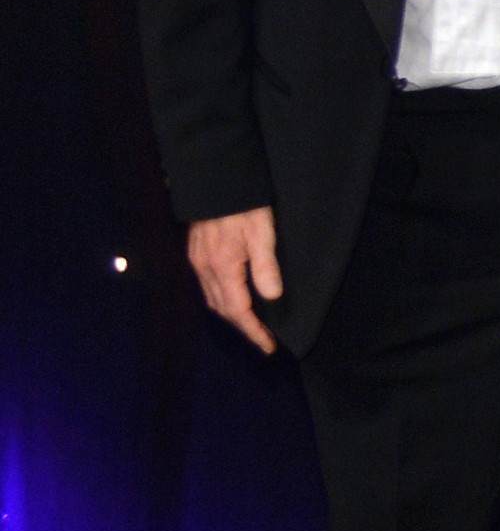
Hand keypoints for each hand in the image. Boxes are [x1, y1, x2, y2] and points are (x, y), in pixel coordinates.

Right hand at [187, 207, 282, 352]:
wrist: (217, 184)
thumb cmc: (244, 207)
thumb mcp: (262, 234)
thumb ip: (266, 267)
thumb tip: (272, 296)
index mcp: (222, 268)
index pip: (238, 310)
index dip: (253, 331)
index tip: (268, 347)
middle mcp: (204, 270)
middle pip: (222, 310)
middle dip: (242, 328)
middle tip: (263, 341)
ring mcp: (197, 263)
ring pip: (212, 300)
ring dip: (231, 317)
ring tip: (250, 327)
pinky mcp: (195, 255)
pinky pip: (207, 288)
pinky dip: (221, 301)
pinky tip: (232, 301)